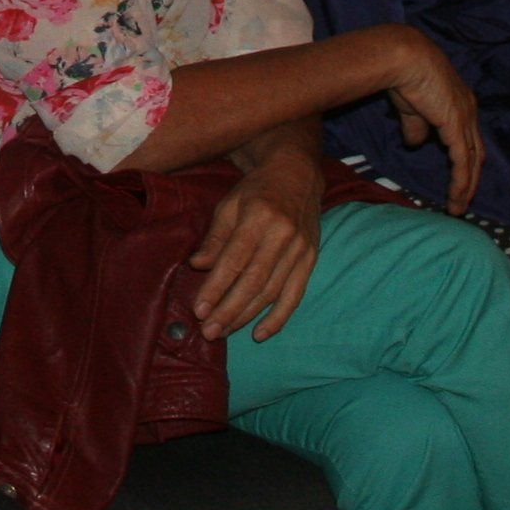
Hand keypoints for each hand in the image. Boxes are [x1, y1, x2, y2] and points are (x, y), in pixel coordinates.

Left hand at [190, 152, 325, 342]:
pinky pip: (295, 296)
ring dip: (247, 317)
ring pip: (272, 292)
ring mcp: (301, 250)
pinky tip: (260, 334)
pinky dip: (278, 318)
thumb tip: (198, 266)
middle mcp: (283, 235)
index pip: (234, 260)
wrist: (297, 175)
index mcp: (259, 218)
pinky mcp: (311, 260)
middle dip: (229, 310)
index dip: (216, 288)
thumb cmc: (256, 191)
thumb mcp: (229, 204)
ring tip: (224, 332)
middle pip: (253, 281)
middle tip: (209, 332)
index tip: (199, 310)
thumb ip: (215, 237)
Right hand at [361, 24, 485, 212]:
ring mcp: (466, 119)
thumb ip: (416, 126)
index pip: (468, 138)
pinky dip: (461, 182)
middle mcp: (469, 111)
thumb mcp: (411, 106)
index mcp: (460, 102)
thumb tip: (415, 144)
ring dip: (467, 186)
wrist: (404, 58)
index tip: (458, 179)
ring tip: (458, 207)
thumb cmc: (404, 75)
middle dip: (471, 178)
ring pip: (473, 161)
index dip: (465, 159)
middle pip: (476, 152)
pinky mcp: (458, 127)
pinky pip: (463, 162)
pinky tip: (457, 197)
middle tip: (462, 199)